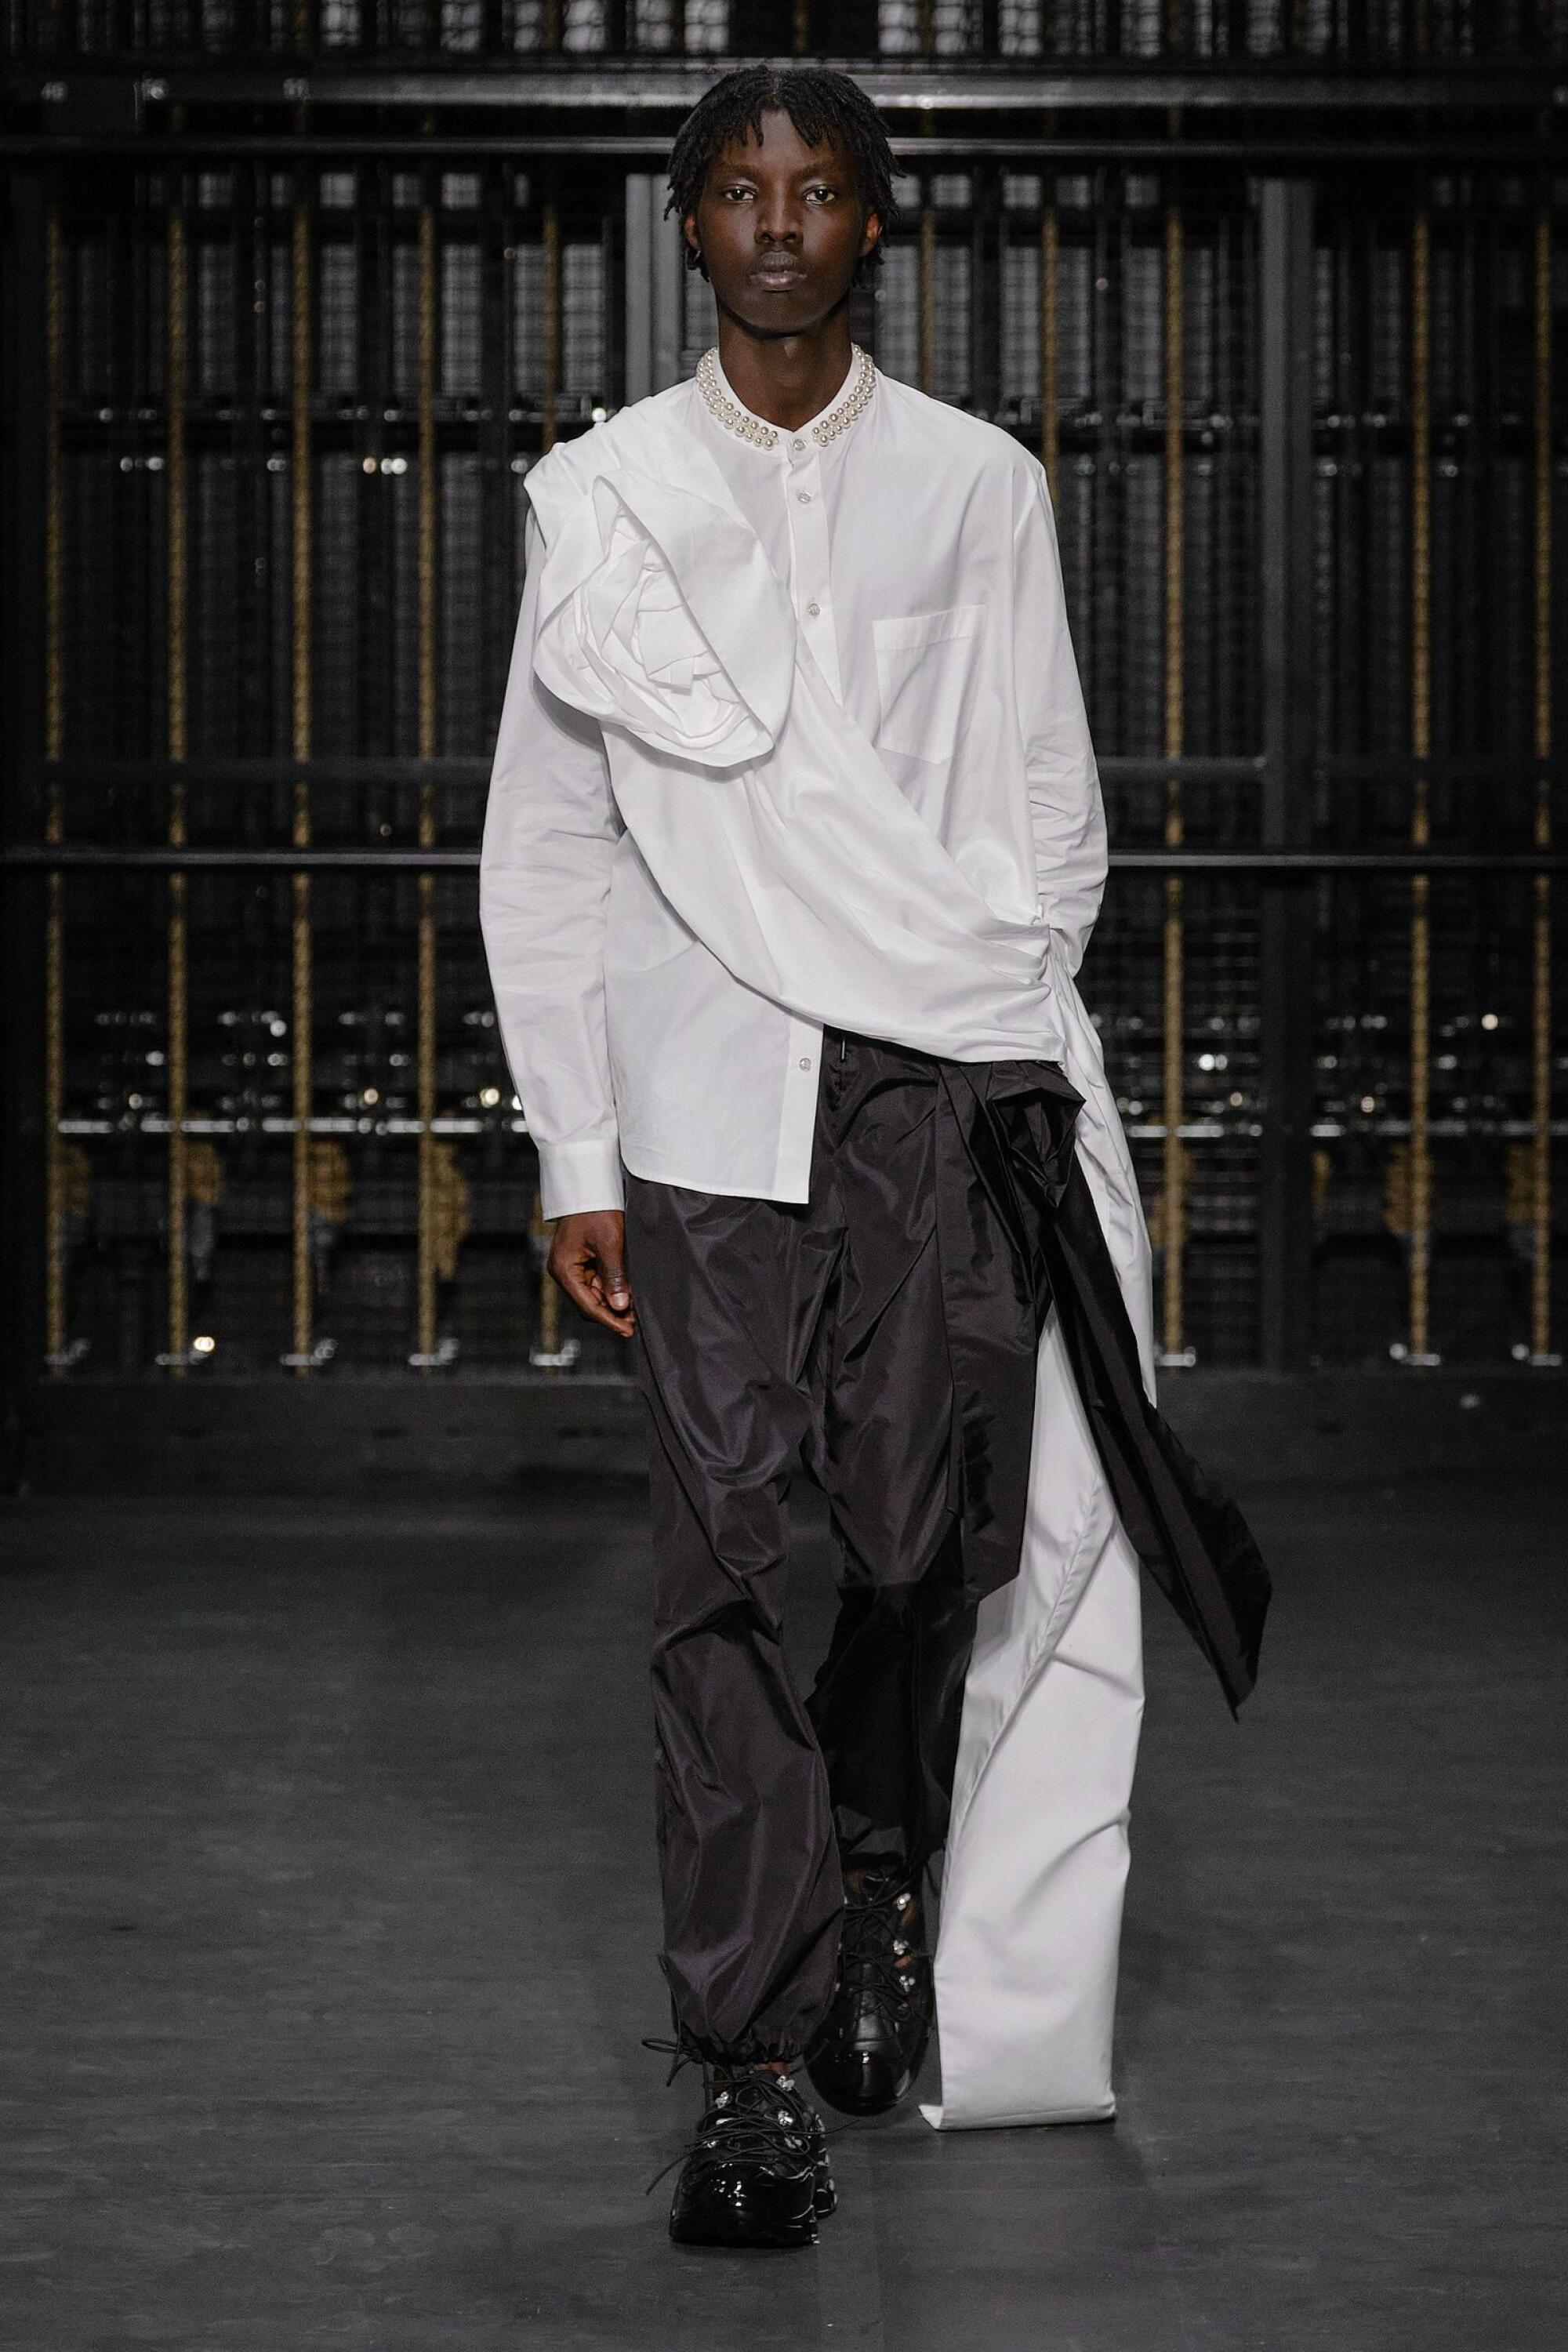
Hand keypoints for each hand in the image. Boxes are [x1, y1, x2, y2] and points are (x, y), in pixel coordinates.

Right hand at [547, 1210, 634, 1338]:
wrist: (589, 1187)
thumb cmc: (597, 1211)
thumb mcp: (610, 1243)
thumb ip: (614, 1276)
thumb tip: (620, 1306)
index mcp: (564, 1270)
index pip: (587, 1305)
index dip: (609, 1320)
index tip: (628, 1330)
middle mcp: (563, 1272)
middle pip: (588, 1304)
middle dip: (612, 1313)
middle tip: (636, 1320)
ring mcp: (570, 1267)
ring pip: (592, 1295)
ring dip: (612, 1302)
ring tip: (635, 1308)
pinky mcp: (579, 1261)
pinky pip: (594, 1282)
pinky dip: (609, 1289)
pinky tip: (626, 1292)